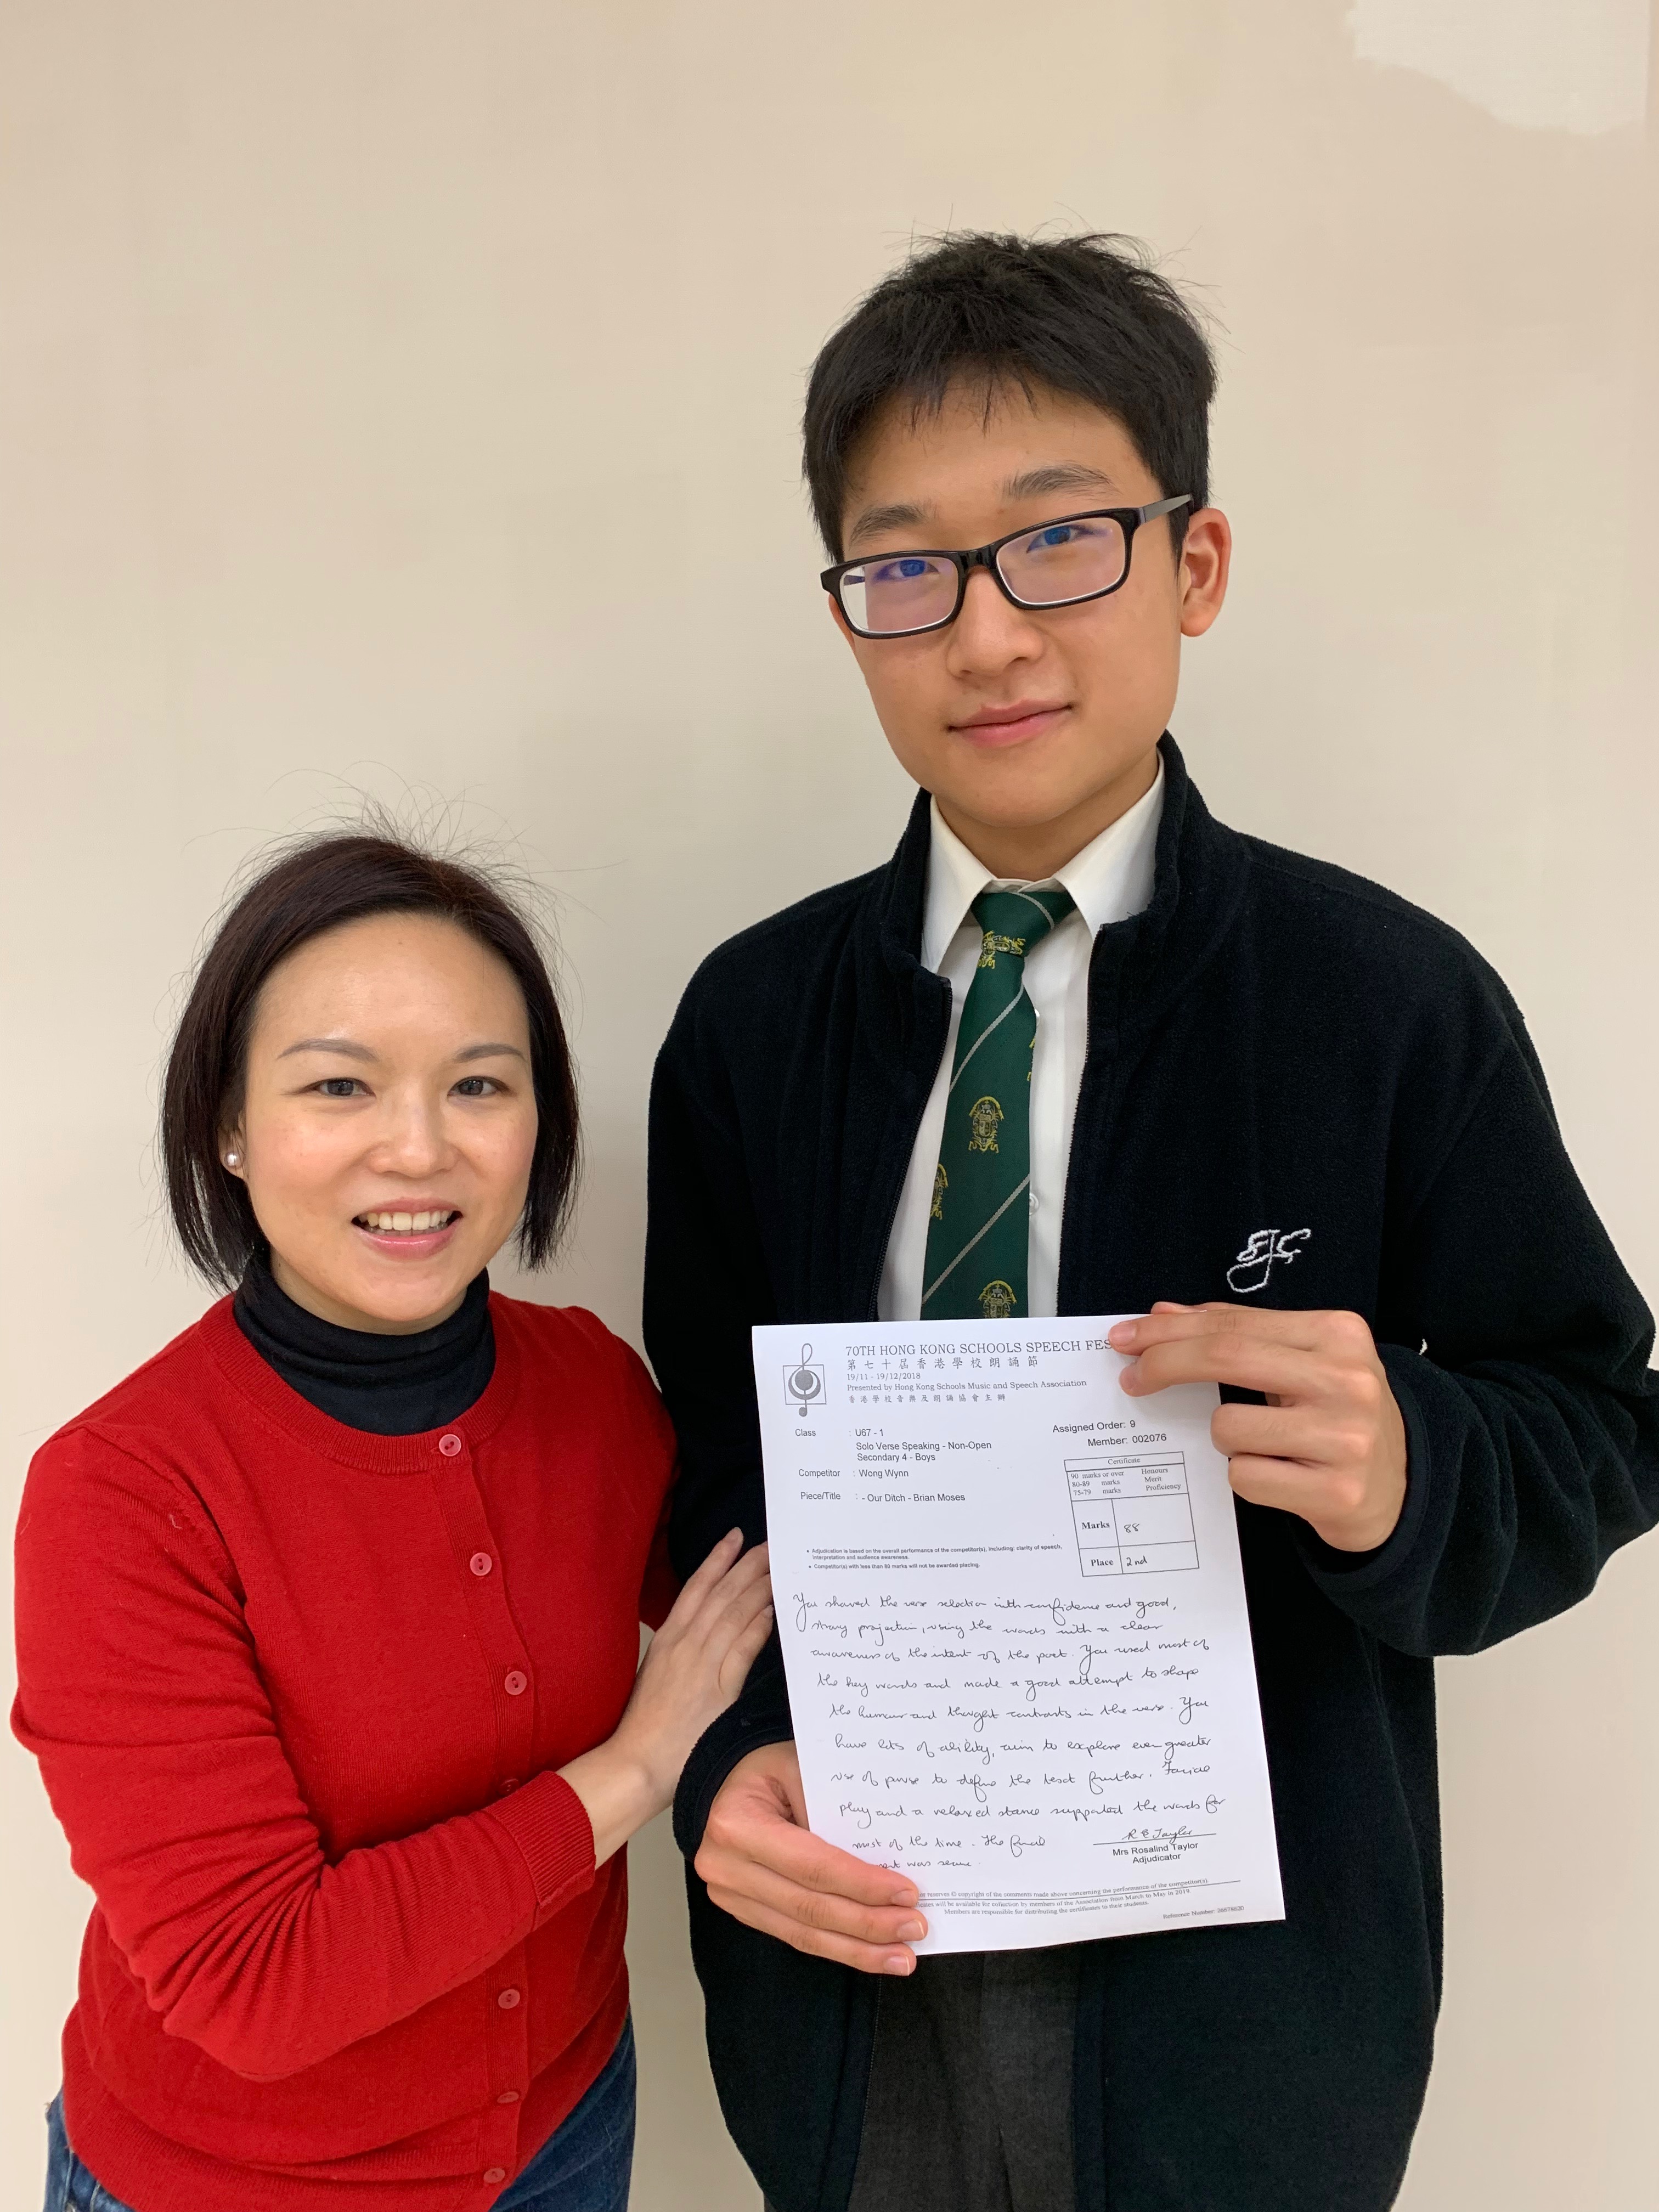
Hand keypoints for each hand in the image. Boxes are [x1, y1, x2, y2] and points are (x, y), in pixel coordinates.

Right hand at [561, 1531, 772, 1862]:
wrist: (635, 1763)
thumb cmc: (645, 1726)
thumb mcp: (657, 1675)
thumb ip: (681, 1651)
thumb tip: (707, 1632)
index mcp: (667, 1639)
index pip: (695, 1588)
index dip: (716, 1560)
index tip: (735, 1538)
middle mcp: (683, 1645)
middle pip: (720, 1594)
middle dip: (747, 1565)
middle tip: (771, 1545)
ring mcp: (700, 1666)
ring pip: (733, 1615)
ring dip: (758, 1588)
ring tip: (778, 1568)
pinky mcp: (717, 1691)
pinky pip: (741, 1651)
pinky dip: (757, 1629)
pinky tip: (771, 1613)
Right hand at [695, 1739, 926, 1974]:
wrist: (717, 1786)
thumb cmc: (763, 1770)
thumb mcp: (796, 1765)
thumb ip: (834, 1804)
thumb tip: (885, 1853)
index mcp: (739, 1825)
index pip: (813, 1865)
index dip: (862, 1884)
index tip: (907, 1893)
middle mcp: (728, 1868)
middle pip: (811, 1907)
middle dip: (868, 1924)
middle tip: (915, 1928)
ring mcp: (731, 1896)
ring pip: (803, 1934)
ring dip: (857, 1949)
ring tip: (902, 1958)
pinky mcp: (742, 1912)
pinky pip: (794, 1936)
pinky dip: (835, 1947)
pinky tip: (867, 1953)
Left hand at [1108, 1303, 1407, 1552]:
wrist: (1402, 1489)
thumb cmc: (1336, 1416)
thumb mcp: (1301, 1363)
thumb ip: (1236, 1335)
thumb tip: (1163, 1315)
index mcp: (1339, 1334)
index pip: (1233, 1324)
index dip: (1170, 1330)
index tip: (1128, 1338)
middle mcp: (1348, 1380)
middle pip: (1226, 1357)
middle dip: (1165, 1363)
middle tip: (1132, 1377)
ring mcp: (1346, 1437)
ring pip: (1228, 1427)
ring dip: (1224, 1438)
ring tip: (1262, 1445)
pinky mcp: (1337, 1491)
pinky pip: (1246, 1477)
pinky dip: (1248, 1476)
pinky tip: (1280, 1476)